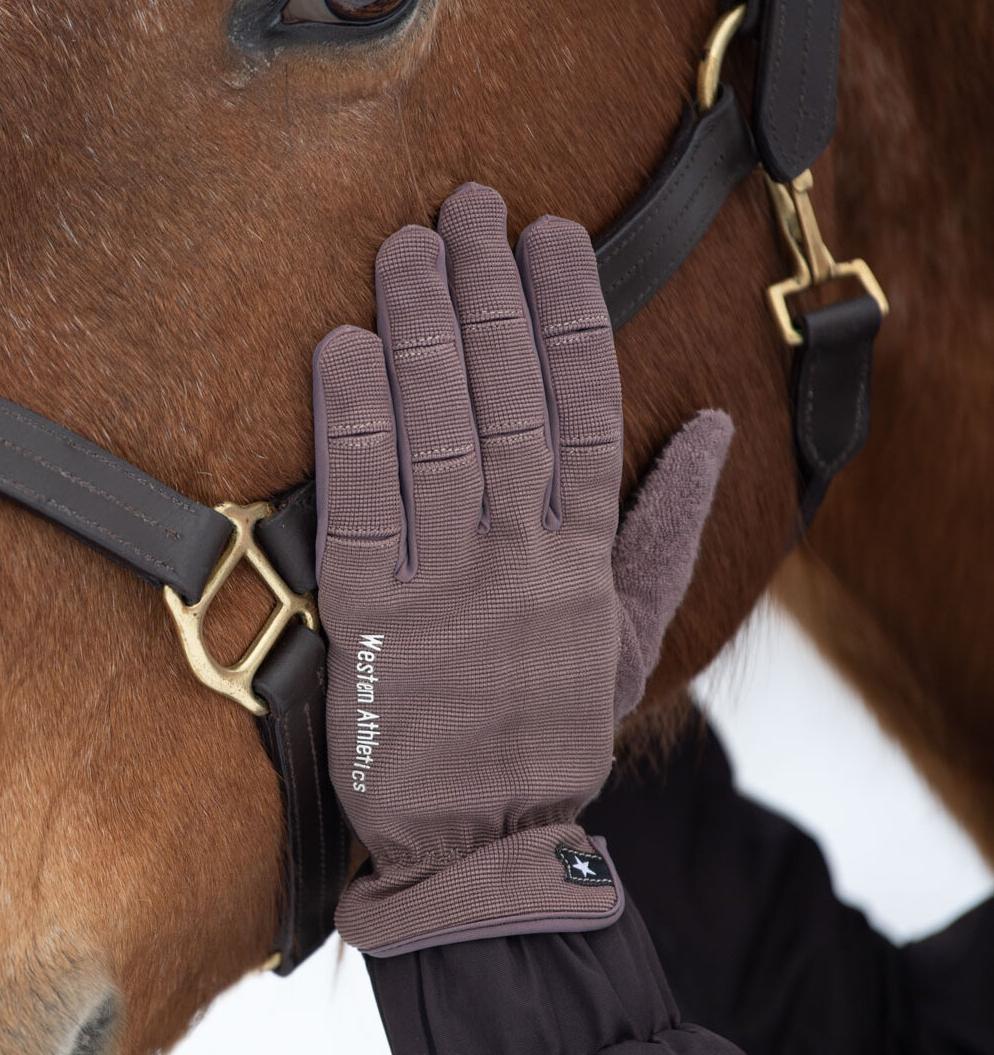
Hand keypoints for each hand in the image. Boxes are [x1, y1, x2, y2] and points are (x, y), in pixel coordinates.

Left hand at [313, 183, 730, 955]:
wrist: (478, 849)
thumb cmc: (548, 735)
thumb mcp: (633, 640)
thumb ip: (671, 532)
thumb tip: (709, 429)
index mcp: (586, 556)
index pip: (583, 407)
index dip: (566, 313)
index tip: (551, 236)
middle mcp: (521, 558)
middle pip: (507, 398)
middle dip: (488, 291)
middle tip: (466, 205)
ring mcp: (444, 586)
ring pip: (438, 433)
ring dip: (423, 330)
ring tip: (406, 247)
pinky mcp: (368, 618)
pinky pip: (360, 504)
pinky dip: (354, 423)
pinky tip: (345, 348)